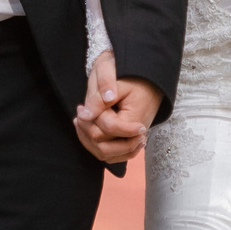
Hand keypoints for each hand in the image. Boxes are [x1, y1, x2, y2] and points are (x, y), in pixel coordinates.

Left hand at [73, 49, 157, 163]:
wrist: (149, 77)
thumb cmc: (133, 76)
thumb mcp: (116, 81)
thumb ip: (100, 99)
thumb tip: (85, 115)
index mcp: (135, 120)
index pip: (108, 129)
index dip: (91, 119)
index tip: (81, 107)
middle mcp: (136, 135)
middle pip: (104, 146)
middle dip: (87, 131)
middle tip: (80, 111)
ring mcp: (132, 140)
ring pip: (105, 153)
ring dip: (88, 139)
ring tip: (81, 120)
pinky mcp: (127, 140)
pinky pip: (110, 153)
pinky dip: (95, 144)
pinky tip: (88, 128)